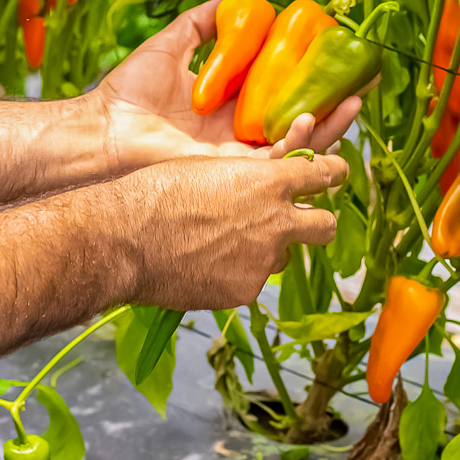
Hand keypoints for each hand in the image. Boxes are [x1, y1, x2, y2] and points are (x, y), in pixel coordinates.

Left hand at [93, 0, 361, 171]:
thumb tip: (228, 0)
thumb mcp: (169, 46)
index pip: (281, 95)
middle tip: (362, 85)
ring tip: (356, 101)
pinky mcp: (232, 173)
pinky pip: (276, 161)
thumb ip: (198, 24)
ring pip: (297, 146)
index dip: (311, 80)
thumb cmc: (128, 92)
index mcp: (229, 108)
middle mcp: (239, 135)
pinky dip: (299, 141)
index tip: (336, 58)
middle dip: (333, 106)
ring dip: (329, 125)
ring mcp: (238, 158)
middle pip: (299, 123)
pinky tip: (316, 117)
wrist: (103, 132)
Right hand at [110, 154, 347, 310]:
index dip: (332, 173)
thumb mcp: (208, 169)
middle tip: (302, 222)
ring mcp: (264, 259)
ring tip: (225, 246)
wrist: (126, 240)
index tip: (333, 174)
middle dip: (317, 222)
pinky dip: (236, 274)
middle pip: (325, 224)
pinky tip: (204, 267)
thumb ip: (244, 180)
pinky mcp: (246, 290)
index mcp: (269, 181)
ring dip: (266, 251)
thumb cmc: (157, 193)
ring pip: (283, 257)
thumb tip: (256, 189)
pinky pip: (252, 281)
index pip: (323, 174)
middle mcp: (277, 221)